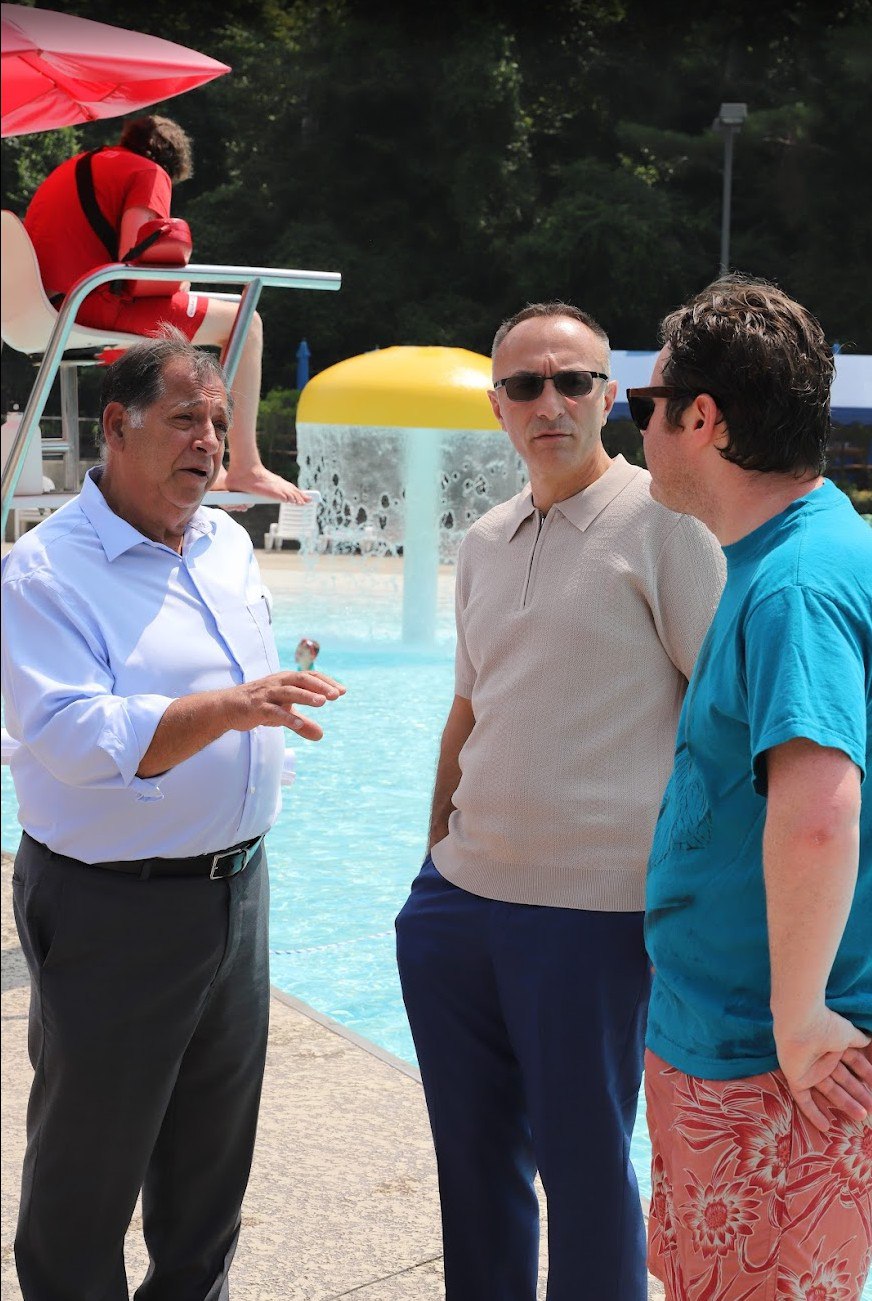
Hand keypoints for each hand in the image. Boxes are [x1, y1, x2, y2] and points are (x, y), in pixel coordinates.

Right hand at [227, 670, 344, 741]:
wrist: (228, 707)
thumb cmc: (260, 706)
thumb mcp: (284, 714)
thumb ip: (302, 724)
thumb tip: (321, 735)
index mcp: (287, 680)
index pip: (310, 677)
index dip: (326, 683)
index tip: (343, 691)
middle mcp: (278, 683)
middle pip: (302, 680)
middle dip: (320, 686)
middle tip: (336, 695)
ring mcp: (267, 694)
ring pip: (289, 691)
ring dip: (306, 696)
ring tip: (322, 702)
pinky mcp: (257, 707)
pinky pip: (273, 711)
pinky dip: (286, 716)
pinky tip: (299, 723)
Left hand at [775, 1006, 871, 1131]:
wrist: (801, 1024)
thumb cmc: (826, 1026)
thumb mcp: (848, 1033)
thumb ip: (858, 1039)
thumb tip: (869, 1040)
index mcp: (834, 1045)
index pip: (854, 1062)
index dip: (865, 1074)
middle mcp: (822, 1058)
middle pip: (843, 1080)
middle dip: (858, 1094)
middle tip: (871, 1109)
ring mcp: (809, 1069)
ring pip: (829, 1091)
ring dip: (845, 1104)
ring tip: (861, 1116)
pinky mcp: (796, 1078)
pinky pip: (804, 1100)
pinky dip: (813, 1113)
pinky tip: (825, 1127)